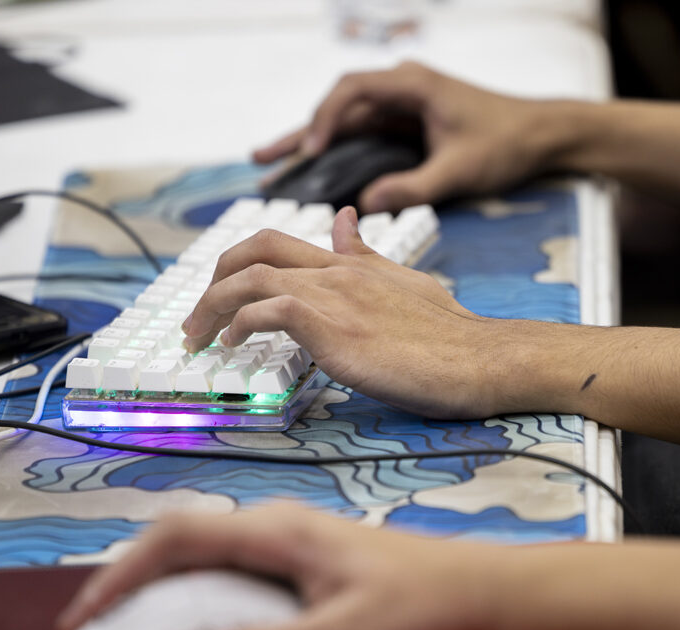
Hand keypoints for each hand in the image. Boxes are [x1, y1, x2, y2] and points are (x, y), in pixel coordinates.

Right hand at [56, 504, 501, 629]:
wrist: (470, 590)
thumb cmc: (416, 608)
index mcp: (278, 531)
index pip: (175, 538)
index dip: (119, 573)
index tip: (84, 615)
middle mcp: (274, 522)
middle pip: (177, 536)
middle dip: (124, 577)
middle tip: (91, 627)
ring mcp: (285, 533)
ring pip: (199, 546)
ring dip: (154, 580)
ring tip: (123, 623)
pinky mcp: (296, 551)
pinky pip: (224, 560)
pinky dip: (187, 584)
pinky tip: (185, 616)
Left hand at [180, 207, 528, 418]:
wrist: (482, 359)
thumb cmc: (452, 336)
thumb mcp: (407, 284)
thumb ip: (368, 256)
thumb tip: (344, 219)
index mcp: (353, 264)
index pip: (281, 243)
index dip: (240, 264)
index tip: (222, 297)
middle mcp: (339, 272)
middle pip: (255, 249)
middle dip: (213, 279)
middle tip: (197, 319)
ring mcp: (335, 295)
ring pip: (251, 277)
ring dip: (211, 307)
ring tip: (198, 339)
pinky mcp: (334, 326)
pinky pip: (267, 310)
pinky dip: (238, 324)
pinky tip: (232, 345)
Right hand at [254, 61, 556, 212]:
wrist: (540, 135)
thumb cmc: (507, 143)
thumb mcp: (460, 170)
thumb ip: (414, 187)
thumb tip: (367, 204)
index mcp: (413, 84)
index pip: (352, 89)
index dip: (325, 118)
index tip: (310, 148)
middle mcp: (401, 88)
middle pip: (338, 106)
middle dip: (301, 132)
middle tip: (262, 159)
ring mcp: (401, 106)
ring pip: (345, 121)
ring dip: (312, 142)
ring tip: (272, 166)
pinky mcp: (404, 125)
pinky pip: (361, 135)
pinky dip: (336, 152)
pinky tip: (312, 172)